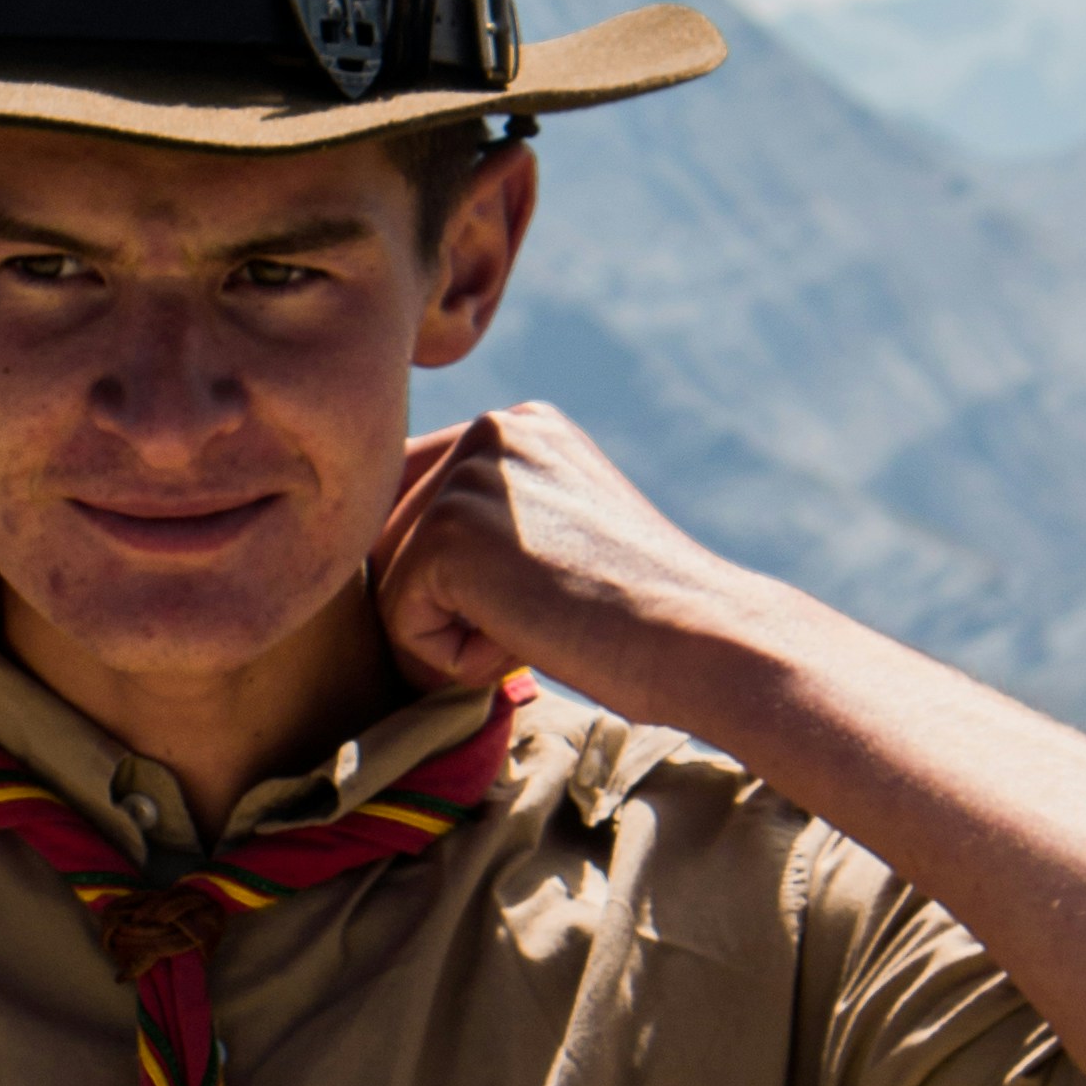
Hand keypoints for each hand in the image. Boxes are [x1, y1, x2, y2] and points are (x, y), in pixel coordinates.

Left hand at [372, 402, 724, 701]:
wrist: (699, 636)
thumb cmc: (642, 613)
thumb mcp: (563, 530)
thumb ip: (494, 516)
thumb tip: (387, 549)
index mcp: (520, 425)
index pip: (414, 496)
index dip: (445, 573)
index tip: (530, 599)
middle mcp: (490, 429)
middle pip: (390, 537)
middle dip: (445, 603)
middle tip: (542, 620)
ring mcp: (469, 477)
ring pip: (391, 583)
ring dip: (452, 633)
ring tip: (538, 627)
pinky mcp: (449, 535)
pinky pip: (401, 623)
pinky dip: (452, 660)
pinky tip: (527, 641)